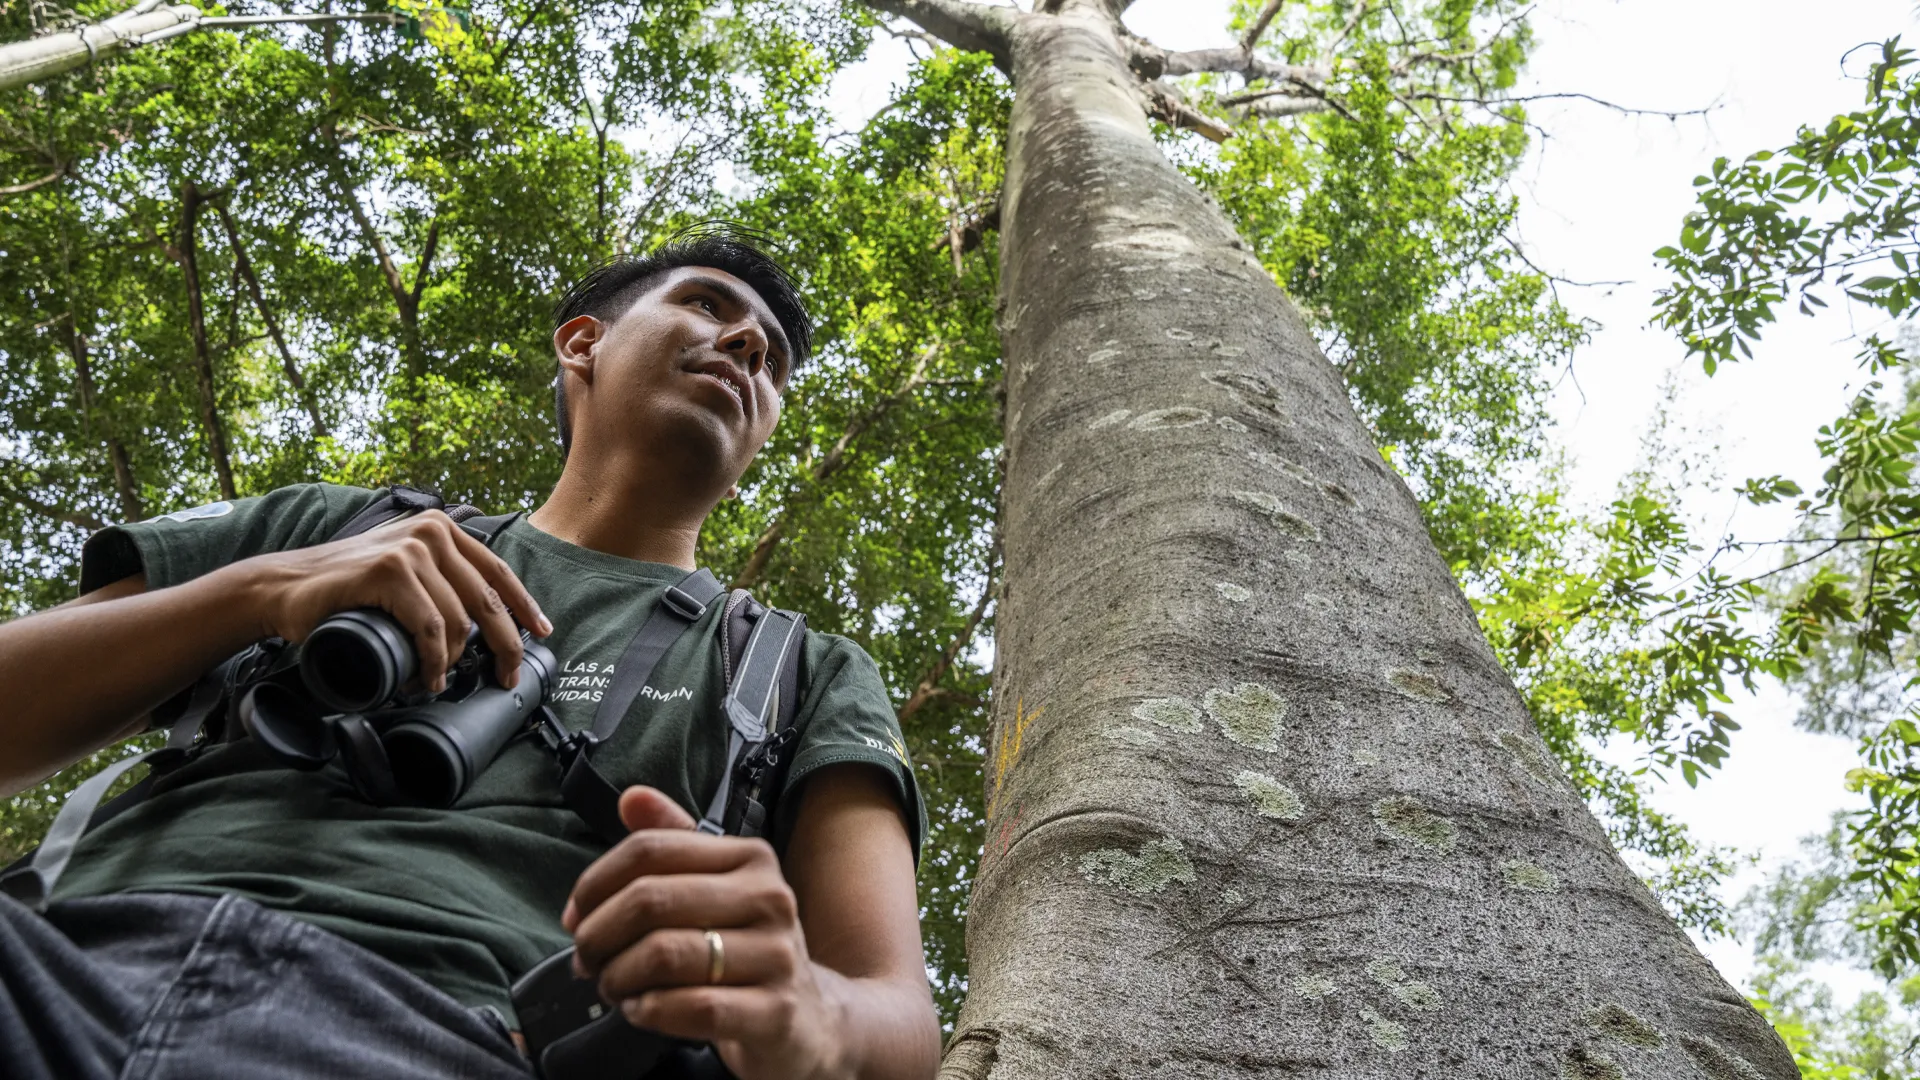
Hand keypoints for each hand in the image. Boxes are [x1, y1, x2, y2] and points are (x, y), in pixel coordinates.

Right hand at [238, 510, 550, 689]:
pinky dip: (432, 661)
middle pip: (488, 598)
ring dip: (452, 662)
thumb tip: (480, 616)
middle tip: (506, 677)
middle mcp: (432, 532)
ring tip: (437, 680)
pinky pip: (430, 628)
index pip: (498, 571)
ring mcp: (411, 549)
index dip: (525, 606)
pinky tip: (424, 678)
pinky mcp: (389, 571)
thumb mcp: (402, 571)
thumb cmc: (345, 589)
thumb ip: (436, 577)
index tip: (542, 634)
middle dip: (505, 645)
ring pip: (458, 621)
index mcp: (442, 530)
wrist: (284, 587)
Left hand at [564, 787, 848, 1079]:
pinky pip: (692, 1007)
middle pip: (650, 900)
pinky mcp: (774, 1011)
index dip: (596, 882)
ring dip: (619, 976)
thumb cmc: (745, 947)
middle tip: (587, 960)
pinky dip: (649, 1011)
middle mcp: (770, 898)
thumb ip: (672, 841)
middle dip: (599, 934)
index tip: (576, 914)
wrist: (810, 1016)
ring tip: (613, 986)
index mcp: (751, 858)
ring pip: (664, 954)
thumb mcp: (716, 887)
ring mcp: (777, 956)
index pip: (650, 850)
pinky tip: (641, 1010)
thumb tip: (631, 798)